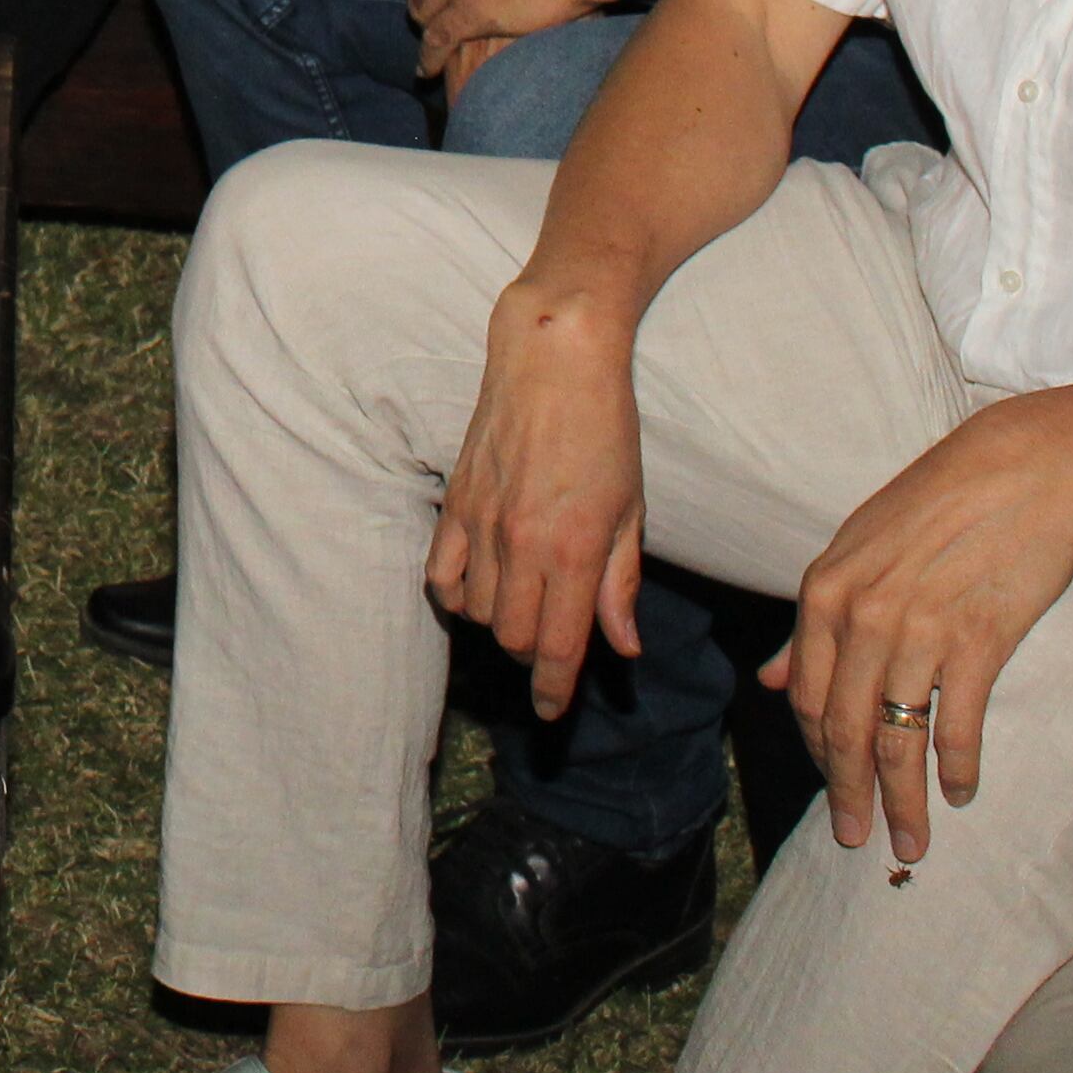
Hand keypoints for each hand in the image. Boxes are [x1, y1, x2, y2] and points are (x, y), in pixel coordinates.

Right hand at [424, 277, 651, 724]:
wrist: (554, 361)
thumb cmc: (606, 430)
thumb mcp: (631, 511)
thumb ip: (621, 584)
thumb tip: (621, 647)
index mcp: (574, 551)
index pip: (557, 647)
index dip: (554, 691)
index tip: (553, 712)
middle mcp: (522, 545)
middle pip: (514, 638)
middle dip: (534, 655)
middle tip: (552, 642)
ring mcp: (481, 524)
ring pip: (478, 612)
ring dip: (501, 622)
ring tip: (524, 603)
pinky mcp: (454, 503)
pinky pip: (440, 574)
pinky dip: (456, 596)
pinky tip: (477, 589)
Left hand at [769, 400, 1072, 866]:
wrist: (1027, 471)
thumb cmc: (942, 506)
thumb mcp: (858, 550)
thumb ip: (816, 622)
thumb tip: (772, 680)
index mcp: (824, 591)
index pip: (806, 698)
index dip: (818, 755)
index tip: (834, 789)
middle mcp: (862, 615)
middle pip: (843, 730)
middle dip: (849, 795)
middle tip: (859, 841)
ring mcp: (918, 630)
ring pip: (896, 739)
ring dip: (902, 801)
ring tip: (911, 842)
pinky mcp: (977, 642)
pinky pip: (956, 725)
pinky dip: (957, 768)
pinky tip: (961, 792)